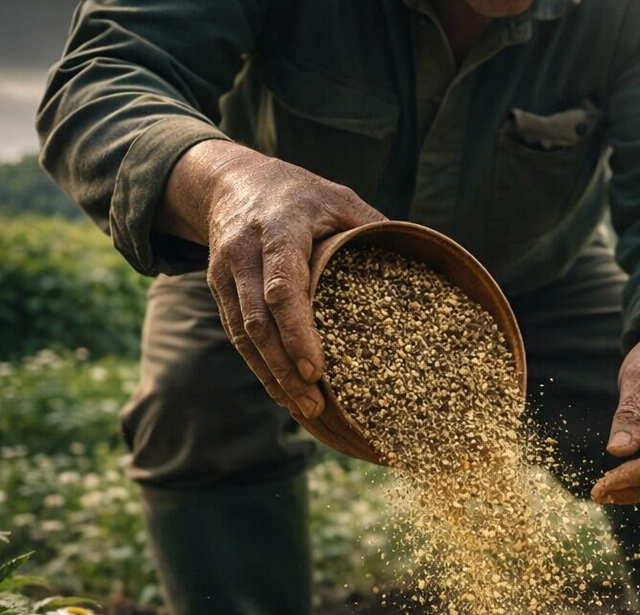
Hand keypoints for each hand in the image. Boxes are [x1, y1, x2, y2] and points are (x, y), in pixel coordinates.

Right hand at [156, 140, 384, 418]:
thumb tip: (420, 257)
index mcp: (278, 228)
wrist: (229, 180)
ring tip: (302, 408)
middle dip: (284, 368)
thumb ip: (372, 226)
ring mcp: (225, 273)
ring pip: (243, 334)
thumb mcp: (338, 197)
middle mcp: (244, 252)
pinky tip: (282, 391)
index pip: (282, 287)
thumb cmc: (297, 193)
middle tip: (314, 405)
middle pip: (259, 322)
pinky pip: (236, 335)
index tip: (316, 369)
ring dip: (271, 375)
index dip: (297, 332)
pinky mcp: (218, 289)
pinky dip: (259, 366)